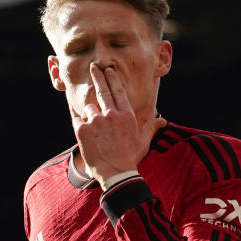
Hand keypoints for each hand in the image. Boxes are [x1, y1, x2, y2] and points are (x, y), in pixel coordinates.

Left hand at [72, 64, 165, 185]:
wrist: (116, 173)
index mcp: (126, 114)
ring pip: (88, 109)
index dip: (112, 78)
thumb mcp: (143, 141)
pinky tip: (82, 132)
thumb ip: (151, 127)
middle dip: (98, 76)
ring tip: (95, 133)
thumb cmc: (130, 158)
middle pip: (102, 90)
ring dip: (89, 116)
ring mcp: (96, 120)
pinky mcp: (82, 129)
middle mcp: (111, 114)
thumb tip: (163, 120)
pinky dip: (79, 124)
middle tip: (93, 67)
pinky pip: (77, 120)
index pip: (118, 91)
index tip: (108, 70)